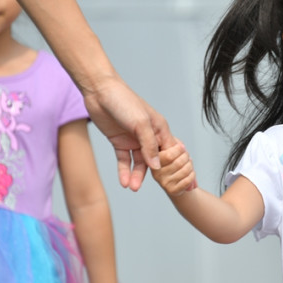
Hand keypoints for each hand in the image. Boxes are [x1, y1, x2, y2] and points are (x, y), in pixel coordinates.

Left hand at [83, 74, 174, 190]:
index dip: (177, 168)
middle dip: (160, 176)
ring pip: (139, 163)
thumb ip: (150, 145)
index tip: (182, 183)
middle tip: (165, 191)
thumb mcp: (141, 123)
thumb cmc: (124, 101)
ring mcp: (134, 140)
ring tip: (133, 188)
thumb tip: (157, 167)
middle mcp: (149, 135)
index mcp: (159, 129)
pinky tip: (123, 182)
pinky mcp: (119, 142)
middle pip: (156, 160)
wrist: (99, 91)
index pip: (172, 152)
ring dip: (137, 176)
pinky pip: (124, 160)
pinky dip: (124, 171)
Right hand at [151, 141, 196, 195]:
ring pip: (185, 171)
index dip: (179, 149)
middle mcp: (156, 173)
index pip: (169, 156)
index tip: (181, 148)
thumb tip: (181, 146)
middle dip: (186, 157)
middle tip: (186, 157)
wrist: (176, 180)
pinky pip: (188, 180)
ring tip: (188, 164)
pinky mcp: (172, 190)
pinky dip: (192, 174)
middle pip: (179, 163)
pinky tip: (189, 173)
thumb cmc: (173, 159)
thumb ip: (172, 142)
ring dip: (190, 165)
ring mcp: (164, 183)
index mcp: (153, 161)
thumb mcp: (170, 146)